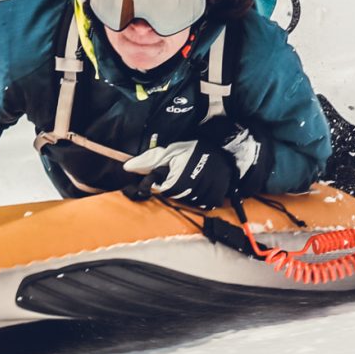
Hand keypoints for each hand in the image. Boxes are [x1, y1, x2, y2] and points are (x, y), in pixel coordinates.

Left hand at [122, 130, 256, 207]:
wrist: (227, 149)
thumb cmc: (196, 149)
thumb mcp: (172, 150)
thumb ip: (150, 160)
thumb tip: (128, 167)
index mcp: (179, 176)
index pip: (162, 190)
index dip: (157, 184)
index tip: (158, 179)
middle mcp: (193, 188)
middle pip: (174, 197)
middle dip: (173, 187)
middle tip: (179, 175)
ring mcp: (205, 194)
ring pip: (187, 202)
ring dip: (186, 193)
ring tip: (191, 178)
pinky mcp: (215, 198)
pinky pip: (202, 204)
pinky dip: (199, 198)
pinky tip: (200, 186)